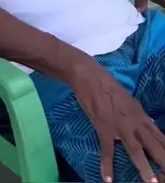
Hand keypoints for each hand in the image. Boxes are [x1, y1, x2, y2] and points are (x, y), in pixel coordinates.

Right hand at [70, 58, 164, 181]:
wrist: (91, 77)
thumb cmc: (109, 88)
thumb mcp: (130, 101)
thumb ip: (141, 115)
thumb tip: (152, 123)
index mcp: (142, 117)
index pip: (161, 138)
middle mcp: (135, 123)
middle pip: (154, 146)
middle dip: (163, 162)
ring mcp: (120, 126)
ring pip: (136, 150)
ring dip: (144, 168)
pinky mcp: (104, 127)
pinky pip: (107, 150)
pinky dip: (107, 165)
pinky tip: (107, 179)